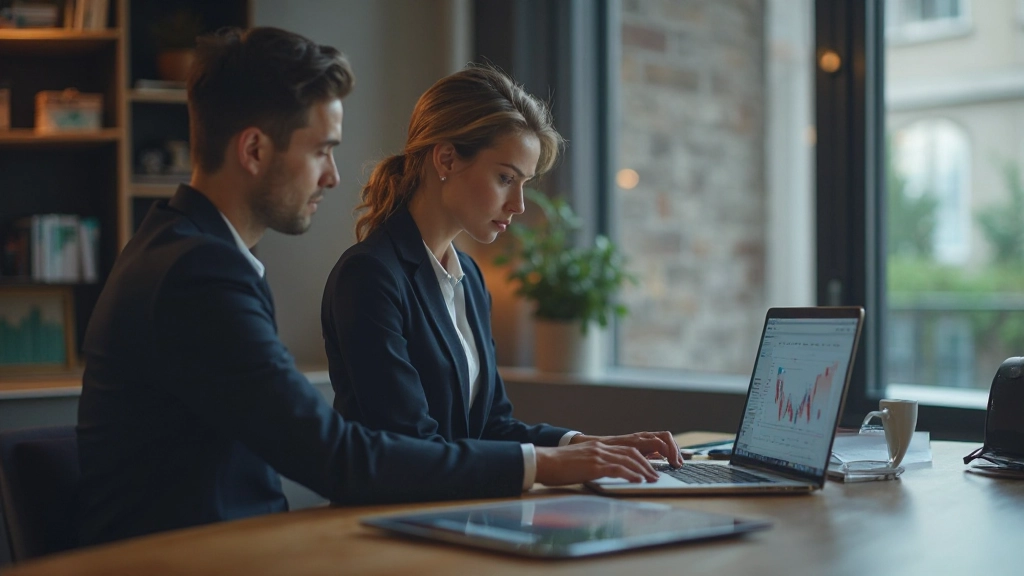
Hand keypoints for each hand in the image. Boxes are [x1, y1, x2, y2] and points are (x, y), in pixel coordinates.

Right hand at [534, 442, 659, 485]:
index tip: (648, 467)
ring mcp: (598, 456)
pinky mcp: (594, 466)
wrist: (544, 462)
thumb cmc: (557, 465)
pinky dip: (631, 474)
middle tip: (655, 475)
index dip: (640, 458)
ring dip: (643, 470)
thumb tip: (603, 473)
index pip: (626, 449)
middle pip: (631, 453)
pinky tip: (638, 480)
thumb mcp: (579, 461)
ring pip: (628, 460)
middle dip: (646, 464)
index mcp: (597, 447)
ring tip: (652, 479)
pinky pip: (618, 469)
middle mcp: (600, 448)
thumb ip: (593, 464)